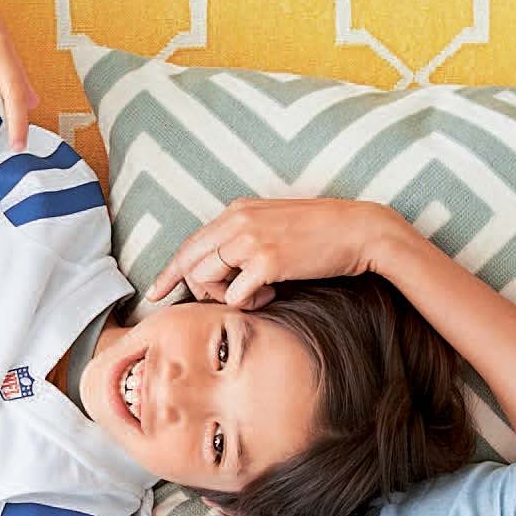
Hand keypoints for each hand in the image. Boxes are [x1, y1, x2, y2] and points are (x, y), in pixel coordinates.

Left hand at [147, 197, 407, 308]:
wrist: (359, 231)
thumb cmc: (322, 233)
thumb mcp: (274, 224)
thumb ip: (245, 237)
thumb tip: (224, 266)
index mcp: (237, 211)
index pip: (190, 243)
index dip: (170, 271)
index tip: (156, 292)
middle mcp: (237, 221)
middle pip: (190, 263)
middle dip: (198, 290)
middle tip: (227, 298)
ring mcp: (250, 240)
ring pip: (205, 279)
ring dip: (223, 298)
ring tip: (255, 295)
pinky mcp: (267, 261)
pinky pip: (233, 296)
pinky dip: (247, 304)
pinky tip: (271, 295)